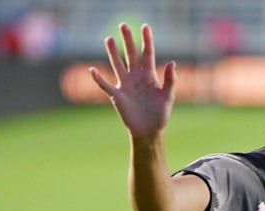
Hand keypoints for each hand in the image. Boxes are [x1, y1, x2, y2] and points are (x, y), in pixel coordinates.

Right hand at [89, 23, 175, 139]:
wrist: (149, 130)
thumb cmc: (160, 114)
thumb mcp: (168, 96)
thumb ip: (170, 80)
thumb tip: (172, 63)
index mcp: (149, 76)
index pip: (147, 54)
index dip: (146, 40)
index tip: (145, 27)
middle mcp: (136, 77)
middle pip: (131, 54)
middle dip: (127, 40)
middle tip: (123, 25)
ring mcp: (125, 85)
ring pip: (117, 64)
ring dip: (113, 53)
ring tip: (108, 38)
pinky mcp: (117, 96)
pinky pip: (106, 85)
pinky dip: (98, 78)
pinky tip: (93, 70)